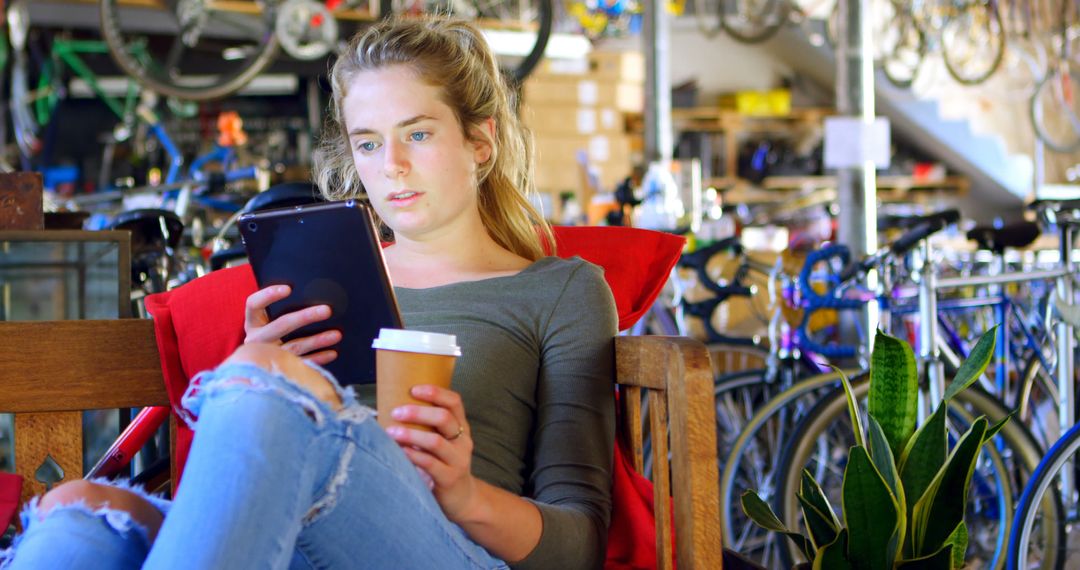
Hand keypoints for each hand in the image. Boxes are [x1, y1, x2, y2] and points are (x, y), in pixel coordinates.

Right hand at [243, 285, 340, 364]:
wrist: (259, 369)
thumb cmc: (270, 334)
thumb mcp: (268, 322)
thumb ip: (281, 310)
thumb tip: (314, 294)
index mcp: (253, 323)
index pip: (254, 304)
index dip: (269, 295)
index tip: (288, 288)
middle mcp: (257, 339)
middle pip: (281, 325)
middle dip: (305, 317)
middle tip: (327, 310)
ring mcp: (269, 355)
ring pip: (295, 346)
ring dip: (317, 340)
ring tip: (337, 335)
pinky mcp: (280, 369)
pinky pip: (301, 363)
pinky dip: (318, 358)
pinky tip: (332, 352)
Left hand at [386, 384, 477, 521]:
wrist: (463, 499)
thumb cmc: (444, 465)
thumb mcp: (443, 443)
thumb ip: (428, 428)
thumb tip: (392, 409)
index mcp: (461, 427)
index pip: (454, 401)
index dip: (435, 392)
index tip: (413, 389)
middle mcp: (463, 441)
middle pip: (444, 418)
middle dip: (417, 413)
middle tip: (395, 412)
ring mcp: (458, 460)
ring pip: (436, 442)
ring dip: (410, 435)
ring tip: (391, 432)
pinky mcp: (449, 478)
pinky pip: (430, 464)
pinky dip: (413, 456)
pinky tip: (400, 452)